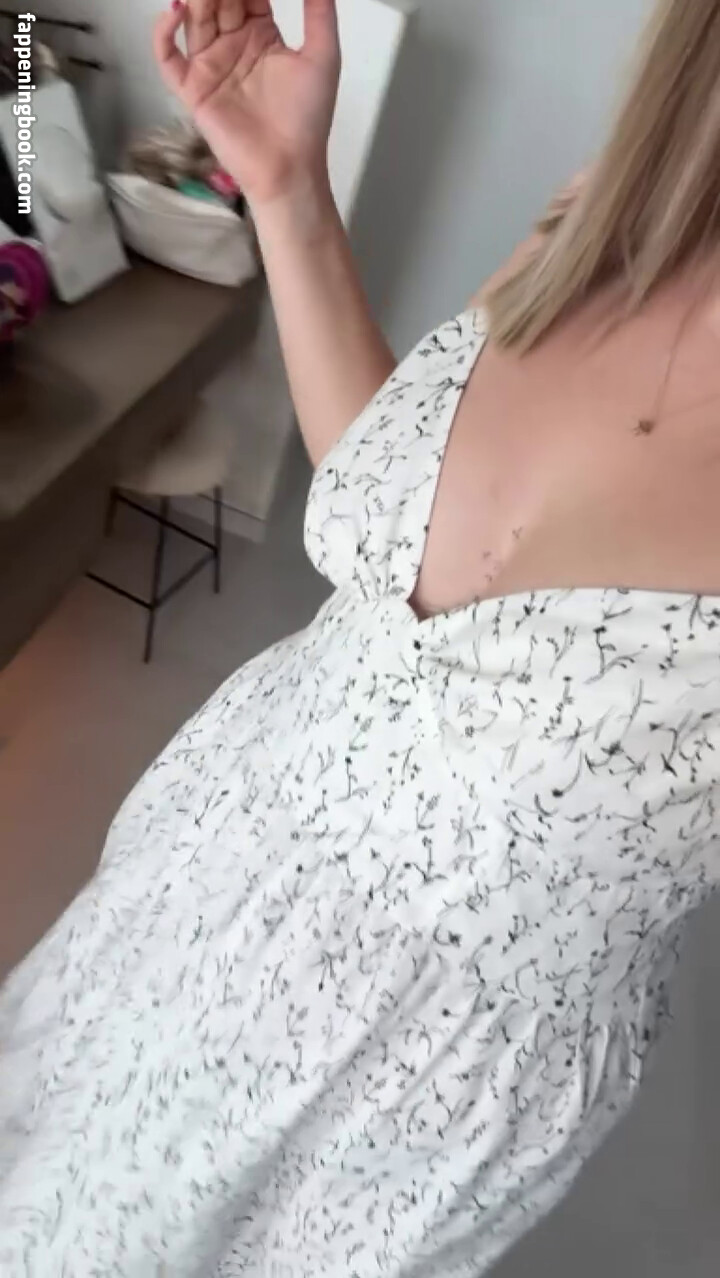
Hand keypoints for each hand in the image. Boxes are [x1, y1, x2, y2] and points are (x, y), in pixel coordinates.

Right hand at [153, 0, 340, 206]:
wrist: (290, 167)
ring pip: (194, 19)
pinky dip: (164, 33)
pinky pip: (168, 58)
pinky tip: (176, 11)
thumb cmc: (308, 118)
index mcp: (260, 34)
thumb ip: (318, 11)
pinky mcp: (192, 91)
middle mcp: (232, 45)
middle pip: (218, 0)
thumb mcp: (322, 55)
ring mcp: (210, 66)